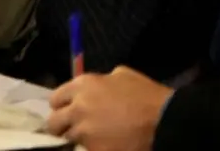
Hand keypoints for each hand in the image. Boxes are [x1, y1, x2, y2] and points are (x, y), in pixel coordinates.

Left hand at [47, 67, 170, 150]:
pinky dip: (90, 148)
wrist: (165, 122)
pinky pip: (84, 150)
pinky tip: (102, 145)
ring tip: (90, 138)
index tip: (69, 111)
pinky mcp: (94, 150)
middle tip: (74, 129)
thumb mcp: (122, 75)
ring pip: (68, 139)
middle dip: (62, 126)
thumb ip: (103, 80)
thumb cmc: (147, 95)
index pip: (55, 99)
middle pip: (54, 122)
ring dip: (77, 139)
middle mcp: (78, 108)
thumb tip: (99, 85)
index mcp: (82, 85)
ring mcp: (85, 132)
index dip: (62, 106)